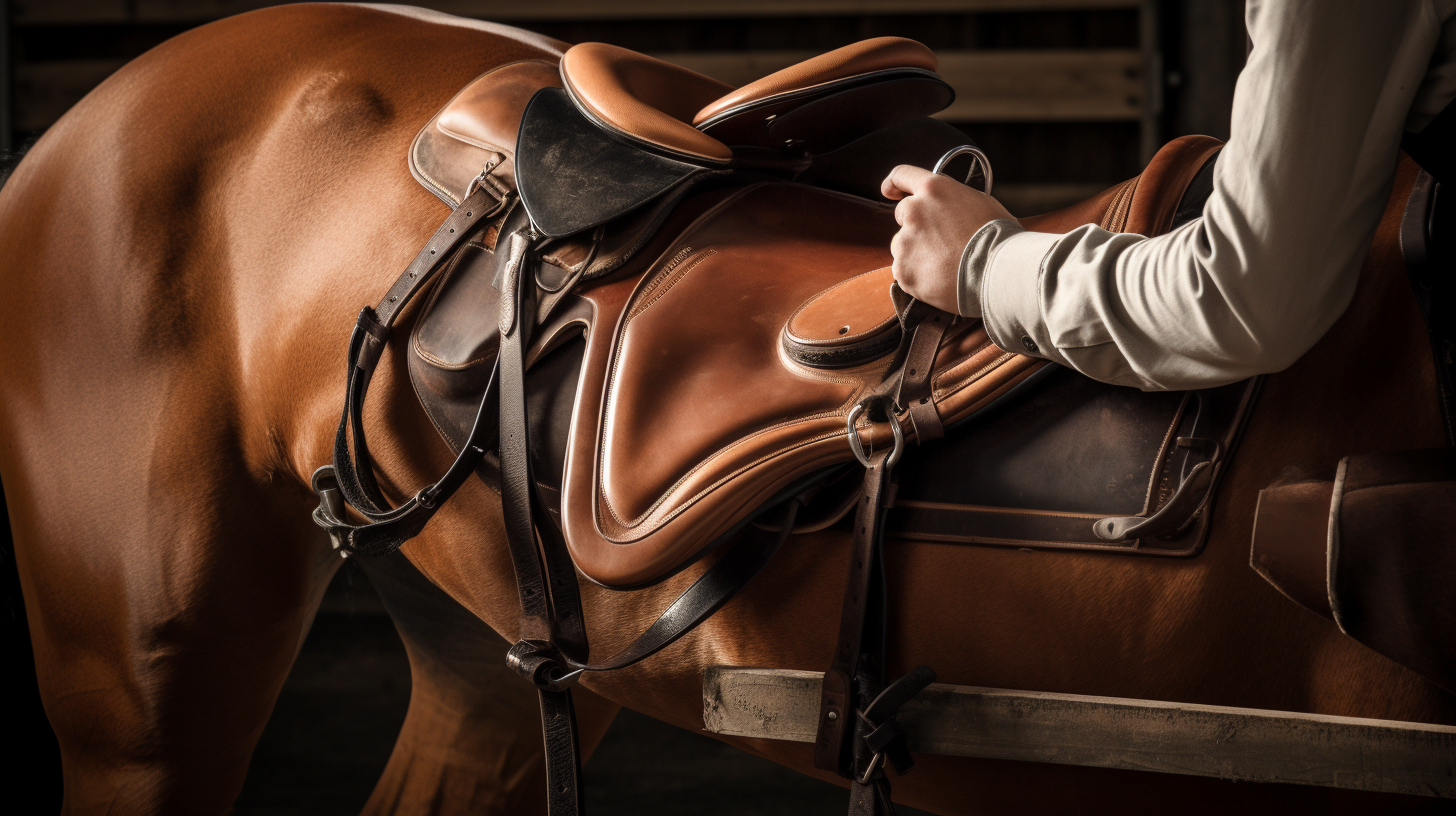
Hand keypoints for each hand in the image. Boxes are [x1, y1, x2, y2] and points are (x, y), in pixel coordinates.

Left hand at [881, 165, 1014, 314]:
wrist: (997, 272)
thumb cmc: (997, 237)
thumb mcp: (979, 201)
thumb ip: (952, 198)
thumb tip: (945, 204)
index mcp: (934, 190)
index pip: (902, 175)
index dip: (894, 184)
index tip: (889, 191)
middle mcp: (914, 211)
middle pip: (903, 215)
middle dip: (916, 226)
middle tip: (940, 241)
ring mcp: (905, 242)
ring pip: (903, 246)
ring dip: (917, 253)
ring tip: (945, 264)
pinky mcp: (903, 270)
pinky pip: (905, 271)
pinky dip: (918, 276)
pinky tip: (940, 278)